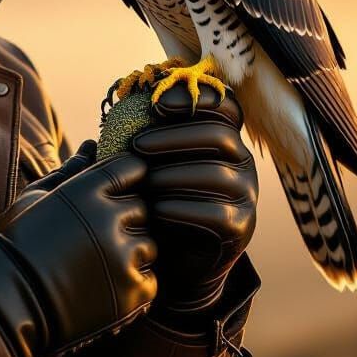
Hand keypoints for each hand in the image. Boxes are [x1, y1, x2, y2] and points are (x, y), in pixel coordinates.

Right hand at [0, 146, 156, 356]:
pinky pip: (150, 278)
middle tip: (94, 238)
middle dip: (124, 219)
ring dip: (129, 252)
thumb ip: (70, 170)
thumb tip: (93, 145)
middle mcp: (109, 219)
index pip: (132, 167)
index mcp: (86, 190)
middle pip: (141, 207)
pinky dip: (132, 283)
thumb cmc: (17, 243)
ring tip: (95, 265)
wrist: (7, 300)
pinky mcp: (132, 292)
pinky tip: (102, 286)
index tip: (111, 195)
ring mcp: (123, 256)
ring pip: (148, 244)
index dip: (125, 179)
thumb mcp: (35, 198)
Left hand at [129, 82, 257, 324]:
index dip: (195, 99)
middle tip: (136, 144)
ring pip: (216, 174)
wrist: (172, 257)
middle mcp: (241, 162)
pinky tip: (156, 209)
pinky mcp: (240, 227)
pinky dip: (182, 209)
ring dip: (173, 174)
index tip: (156, 104)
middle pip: (217, 135)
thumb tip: (110, 116)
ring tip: (143, 181)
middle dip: (173, 136)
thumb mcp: (151, 165)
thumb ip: (142, 139)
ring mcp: (246, 194)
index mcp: (223, 139)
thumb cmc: (158, 199)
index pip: (224, 107)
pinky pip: (215, 213)